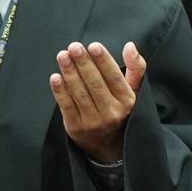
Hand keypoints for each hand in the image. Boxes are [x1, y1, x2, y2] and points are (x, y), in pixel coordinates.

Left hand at [50, 41, 145, 162]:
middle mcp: (112, 113)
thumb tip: (130, 46)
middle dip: (83, 63)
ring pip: (80, 93)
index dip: (103, 61)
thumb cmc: (119, 109)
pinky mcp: (76, 128)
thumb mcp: (132, 90)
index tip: (93, 46)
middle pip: (95, 84)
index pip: (114, 77)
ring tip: (63, 56)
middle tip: (74, 46)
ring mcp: (93, 122)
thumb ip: (135, 68)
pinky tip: (55, 77)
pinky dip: (60, 91)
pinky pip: (67, 106)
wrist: (107, 144)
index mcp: (127, 101)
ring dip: (70, 73)